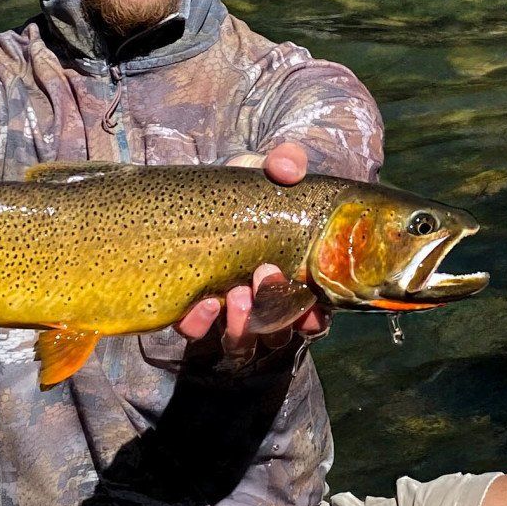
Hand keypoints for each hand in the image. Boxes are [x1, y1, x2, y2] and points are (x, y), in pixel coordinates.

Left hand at [174, 143, 327, 355]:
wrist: (200, 195)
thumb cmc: (248, 188)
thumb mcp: (269, 170)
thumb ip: (286, 162)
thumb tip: (287, 168)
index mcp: (294, 281)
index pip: (313, 318)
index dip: (313, 319)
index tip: (309, 304)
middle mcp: (264, 305)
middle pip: (277, 333)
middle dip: (273, 313)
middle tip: (263, 276)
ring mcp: (227, 311)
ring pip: (241, 342)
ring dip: (241, 326)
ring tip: (233, 295)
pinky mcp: (193, 310)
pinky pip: (197, 332)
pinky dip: (199, 324)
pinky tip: (200, 303)